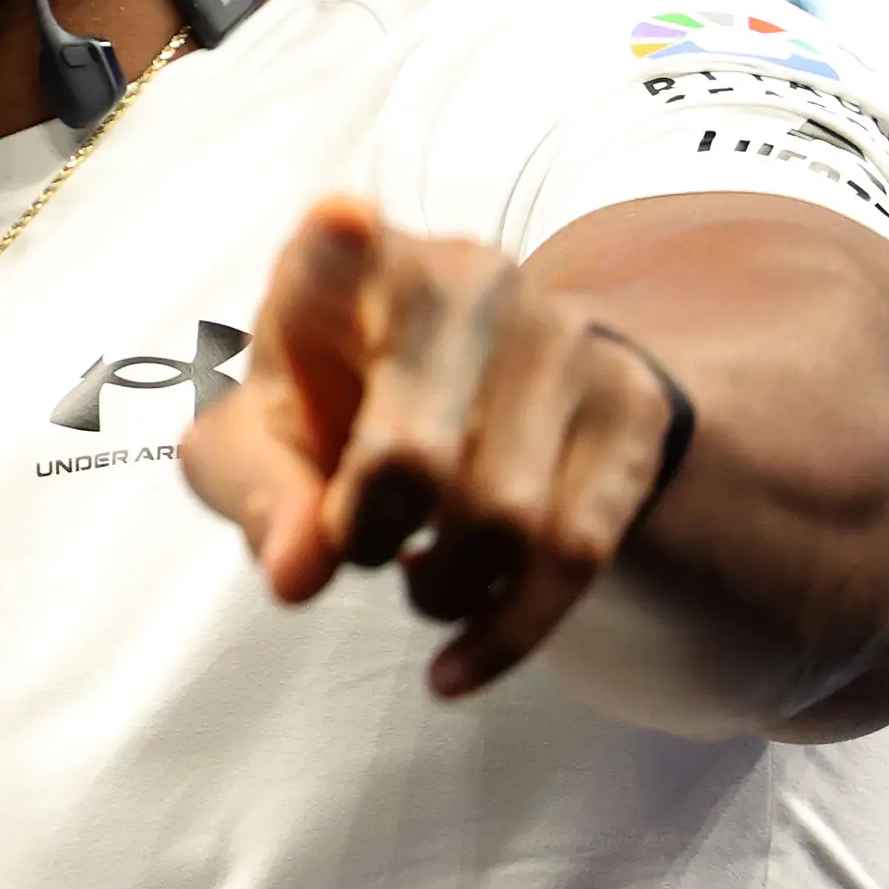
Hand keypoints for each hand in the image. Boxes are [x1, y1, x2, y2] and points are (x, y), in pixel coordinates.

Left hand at [181, 196, 686, 696]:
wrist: (479, 388)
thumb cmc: (334, 405)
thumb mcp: (260, 437)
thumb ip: (256, 494)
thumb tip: (298, 574)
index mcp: (349, 266)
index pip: (339, 246)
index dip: (338, 243)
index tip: (341, 225)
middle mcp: (466, 279)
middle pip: (414, 456)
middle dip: (368, 538)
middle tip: (355, 545)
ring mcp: (561, 335)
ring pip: (507, 520)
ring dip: (443, 587)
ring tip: (418, 575)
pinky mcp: (631, 403)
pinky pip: (577, 554)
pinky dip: (508, 632)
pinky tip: (454, 664)